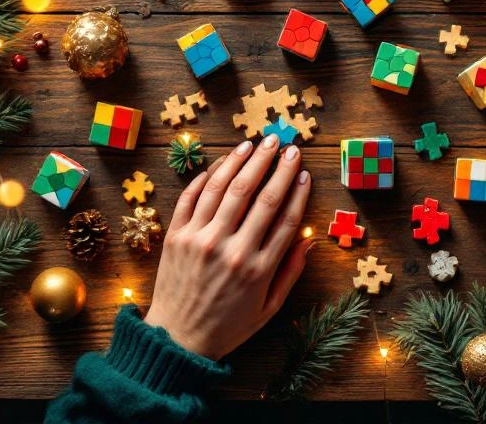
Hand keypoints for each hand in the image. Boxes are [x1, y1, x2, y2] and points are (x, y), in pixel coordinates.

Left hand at [143, 136, 312, 358]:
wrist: (176, 341)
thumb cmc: (227, 326)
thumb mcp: (268, 309)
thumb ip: (290, 272)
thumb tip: (309, 240)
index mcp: (258, 269)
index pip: (284, 218)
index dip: (297, 190)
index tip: (303, 171)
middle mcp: (230, 249)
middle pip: (258, 196)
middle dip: (274, 165)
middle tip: (285, 145)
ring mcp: (200, 240)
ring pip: (225, 188)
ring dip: (242, 161)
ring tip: (255, 144)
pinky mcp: (176, 237)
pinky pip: (191, 197)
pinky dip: (206, 177)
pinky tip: (221, 162)